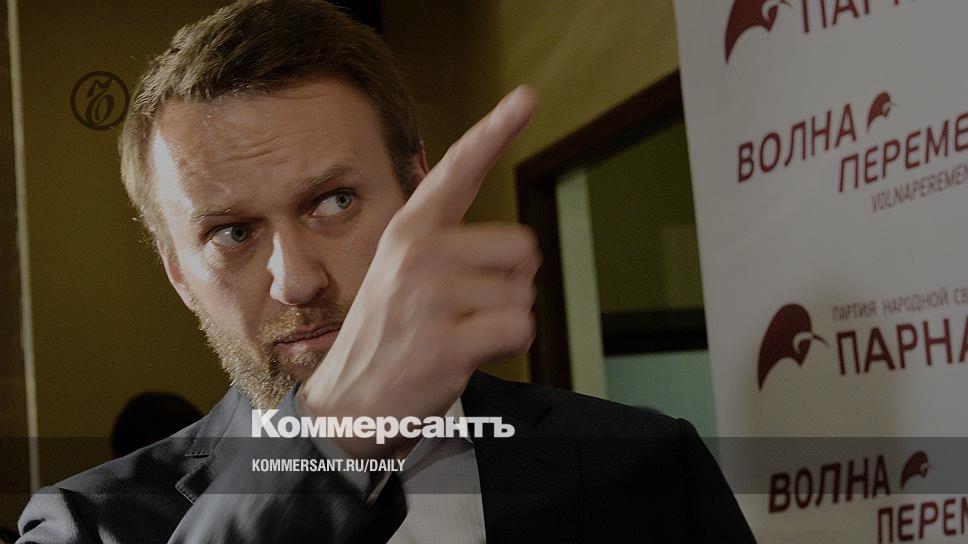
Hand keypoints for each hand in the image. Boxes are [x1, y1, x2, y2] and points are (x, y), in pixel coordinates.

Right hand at [298, 86, 539, 458]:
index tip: (527, 97)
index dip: (496, 131)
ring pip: (524, 293)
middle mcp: (418, 254)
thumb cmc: (389, 333)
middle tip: (468, 307)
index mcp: (408, 231)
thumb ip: (449, 245)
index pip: (458, 170)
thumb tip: (523, 248)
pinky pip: (520, 329)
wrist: (349, 403)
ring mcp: (430, 297)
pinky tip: (468, 353)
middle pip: (522, 246)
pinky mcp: (447, 342)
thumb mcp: (401, 273)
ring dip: (505, 318)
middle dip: (511, 281)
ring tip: (459, 333)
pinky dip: (509, 345)